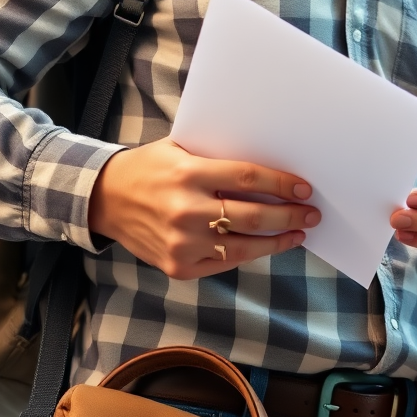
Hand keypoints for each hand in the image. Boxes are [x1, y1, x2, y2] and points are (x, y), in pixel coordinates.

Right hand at [88, 139, 320, 279]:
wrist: (105, 199)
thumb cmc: (150, 168)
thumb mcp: (181, 149)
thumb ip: (217, 159)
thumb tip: (268, 166)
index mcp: (188, 174)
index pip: (246, 178)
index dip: (280, 184)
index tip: (303, 187)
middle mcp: (186, 210)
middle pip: (252, 216)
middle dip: (289, 215)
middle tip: (311, 213)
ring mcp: (181, 243)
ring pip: (244, 247)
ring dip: (278, 240)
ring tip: (298, 232)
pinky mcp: (178, 267)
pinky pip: (225, 263)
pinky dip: (250, 254)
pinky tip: (266, 246)